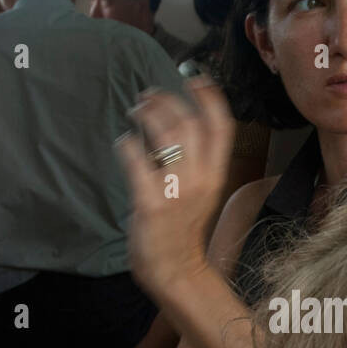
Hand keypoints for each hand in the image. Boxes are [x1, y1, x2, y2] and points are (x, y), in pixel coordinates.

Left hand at [116, 79, 234, 303]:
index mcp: (217, 174)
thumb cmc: (182, 229)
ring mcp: (177, 191)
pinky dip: (127, 144)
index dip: (210, 97)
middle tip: (147, 96)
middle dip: (166, 101)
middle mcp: (201, 179)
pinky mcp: (151, 203)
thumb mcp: (200, 191)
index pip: (222, 126)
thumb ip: (193, 160)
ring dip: (146, 115)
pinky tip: (124, 143)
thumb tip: (170, 121)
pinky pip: (137, 160)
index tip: (194, 78)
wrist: (176, 269)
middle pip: (189, 122)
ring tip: (135, 111)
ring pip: (166, 135)